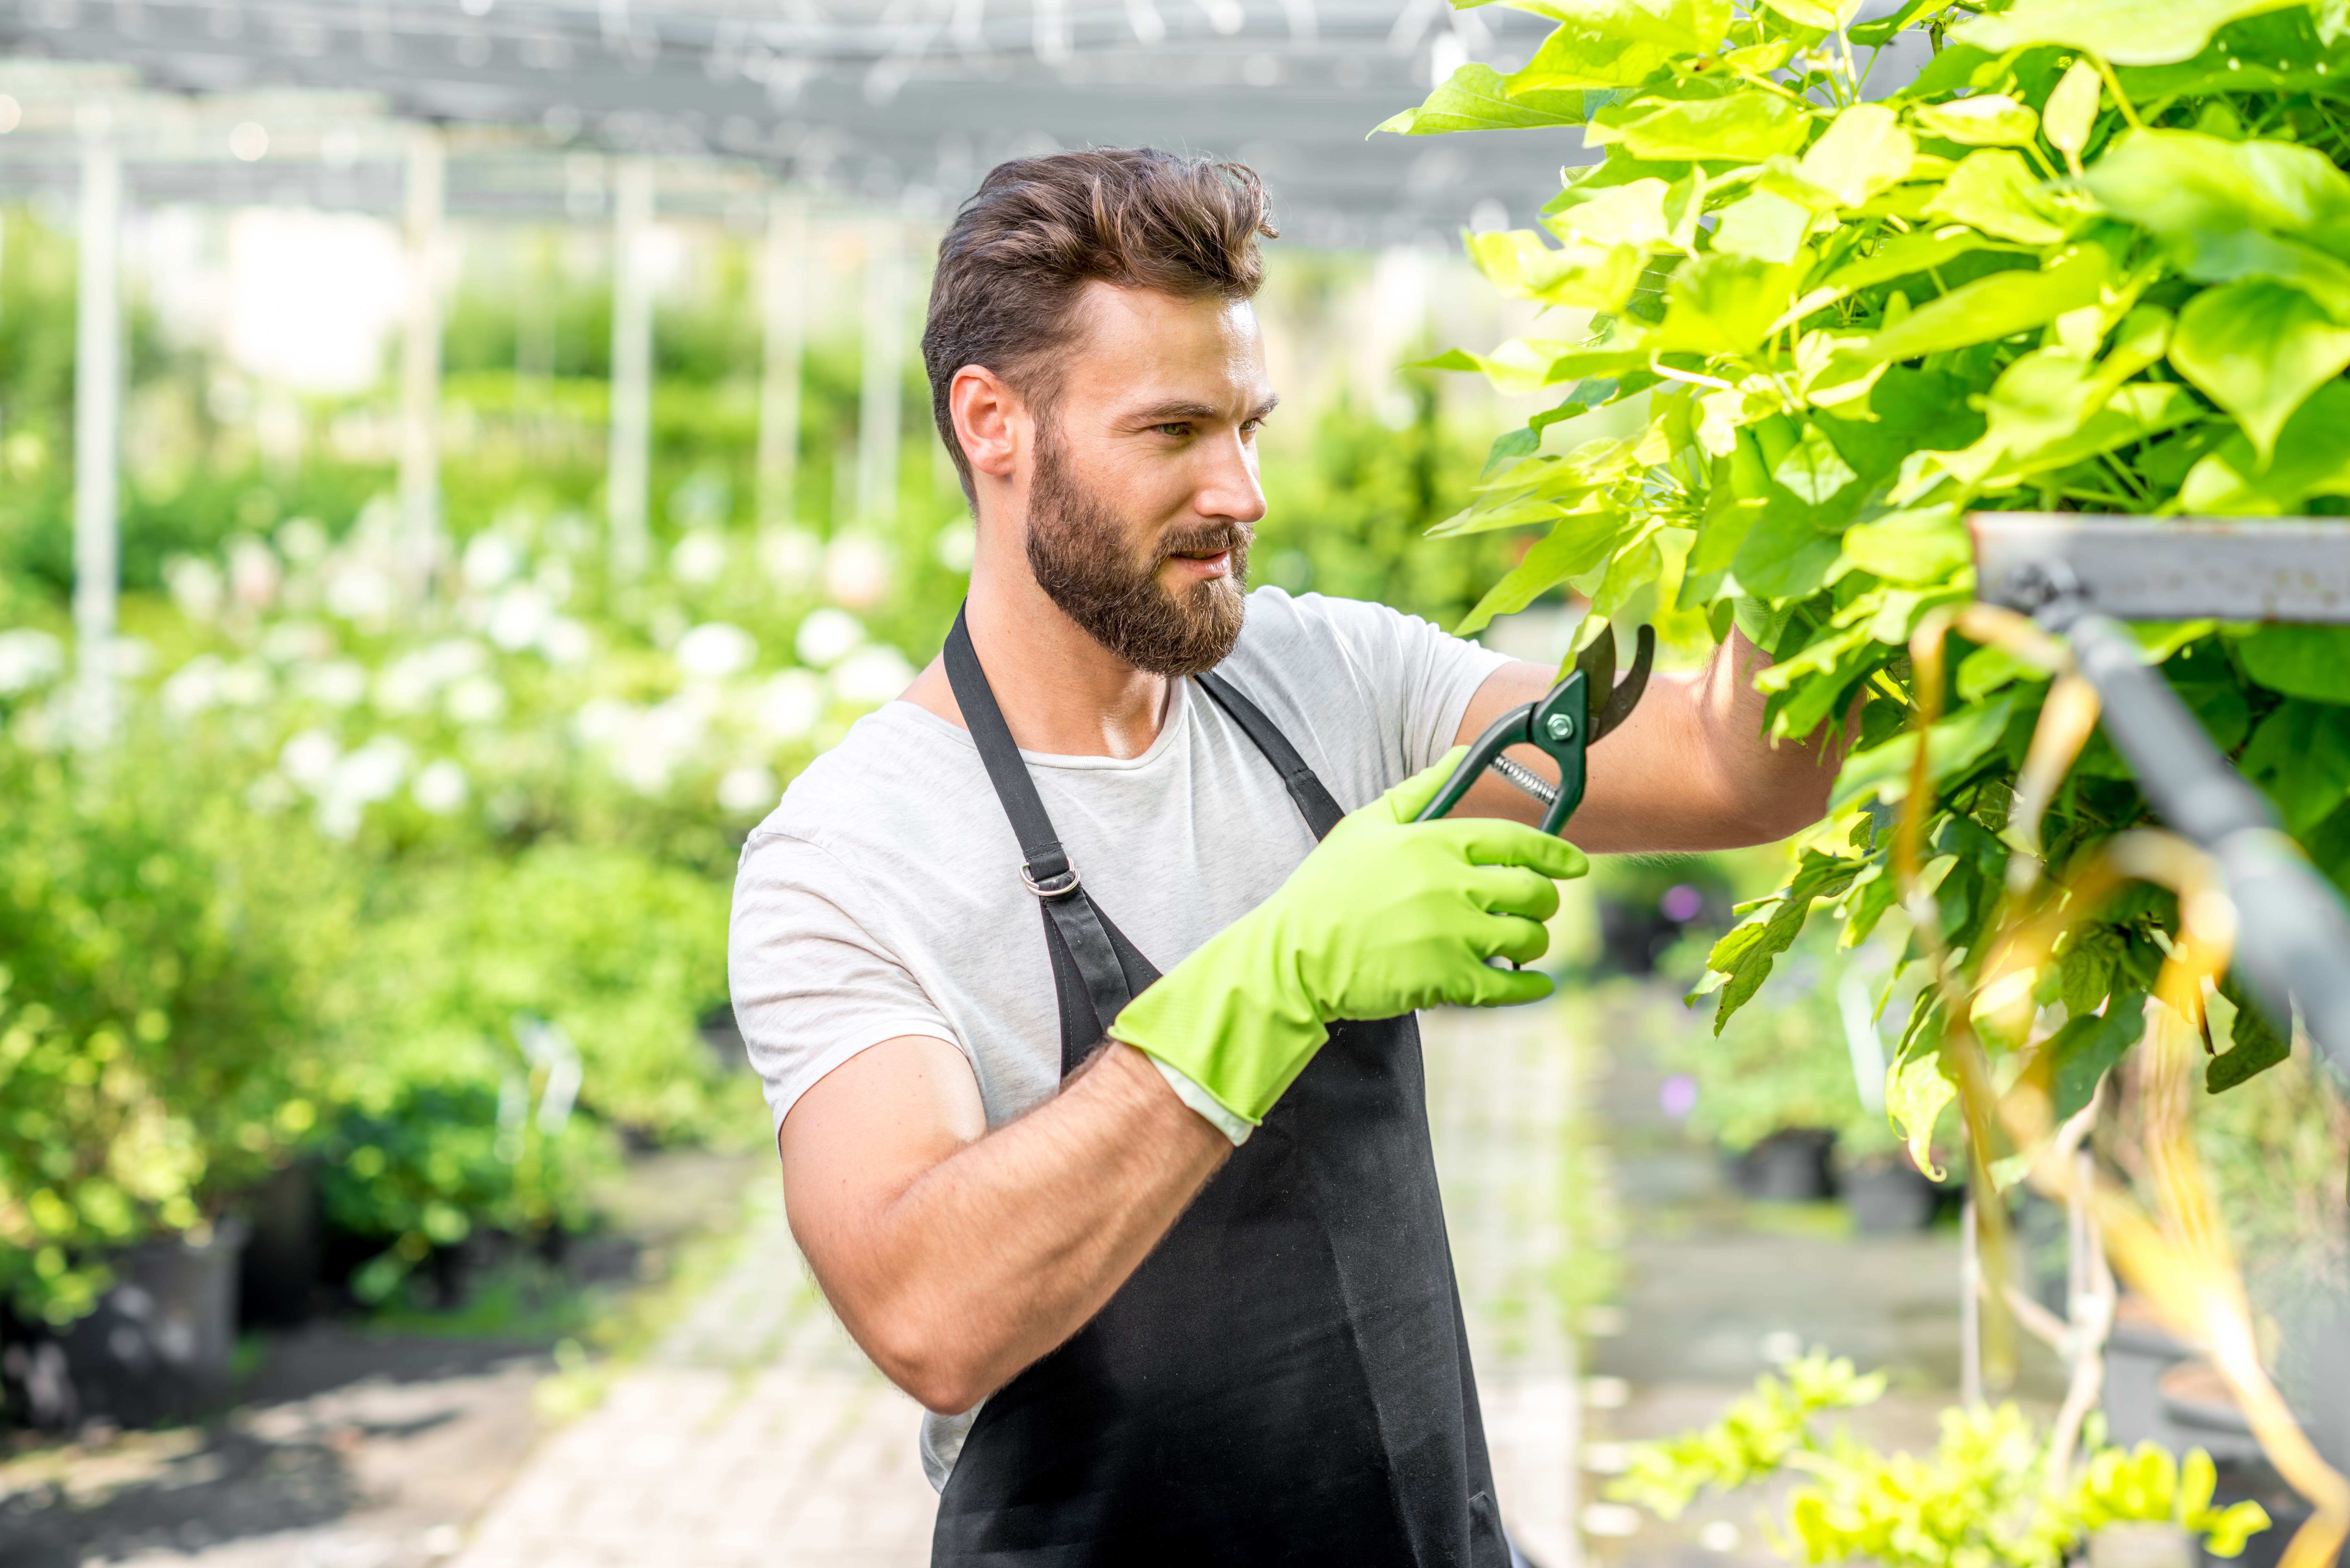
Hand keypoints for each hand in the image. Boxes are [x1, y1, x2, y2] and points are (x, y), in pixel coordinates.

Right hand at [1109, 748, 1588, 1126]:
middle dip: (1544, 900)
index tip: (1575, 864)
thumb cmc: (1328, 889)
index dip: (1556, 853)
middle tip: (1535, 906)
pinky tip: (1535, 984)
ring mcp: (1449, 936)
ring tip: (1518, 944)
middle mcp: (1448, 887)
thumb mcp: (1366, 824)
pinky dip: (1531, 988)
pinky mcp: (1444, 981)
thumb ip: (1422, 789)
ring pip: (1528, 939)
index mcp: (1433, 844)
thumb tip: (1463, 755)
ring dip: (1533, 942)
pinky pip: (1510, 987)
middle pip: (1532, 892)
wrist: (1293, 955)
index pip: (1516, 841)